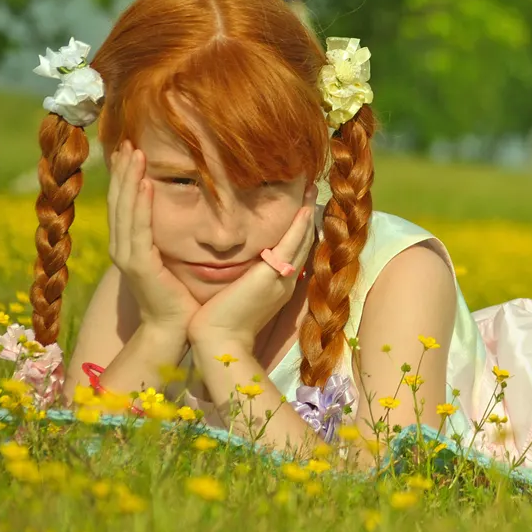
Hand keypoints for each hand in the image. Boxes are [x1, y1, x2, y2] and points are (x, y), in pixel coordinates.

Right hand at [108, 141, 199, 333]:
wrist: (174, 329)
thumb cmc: (181, 297)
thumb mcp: (175, 260)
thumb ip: (173, 239)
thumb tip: (191, 214)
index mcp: (131, 245)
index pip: (126, 203)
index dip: (126, 177)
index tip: (132, 150)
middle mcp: (123, 247)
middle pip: (120, 200)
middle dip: (124, 170)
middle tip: (128, 142)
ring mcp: (127, 256)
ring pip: (126, 209)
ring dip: (130, 179)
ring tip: (134, 153)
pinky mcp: (138, 265)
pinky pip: (139, 229)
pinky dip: (141, 205)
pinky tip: (146, 184)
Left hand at [186, 184, 318, 353]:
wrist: (219, 340)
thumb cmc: (219, 321)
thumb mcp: (236, 294)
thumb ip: (241, 277)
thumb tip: (235, 262)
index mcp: (278, 285)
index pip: (293, 252)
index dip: (300, 230)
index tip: (302, 209)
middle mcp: (286, 281)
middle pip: (303, 243)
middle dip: (308, 217)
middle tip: (312, 192)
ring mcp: (283, 278)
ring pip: (302, 240)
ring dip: (307, 214)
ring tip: (311, 191)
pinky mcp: (273, 274)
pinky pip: (291, 244)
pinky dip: (299, 225)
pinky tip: (304, 207)